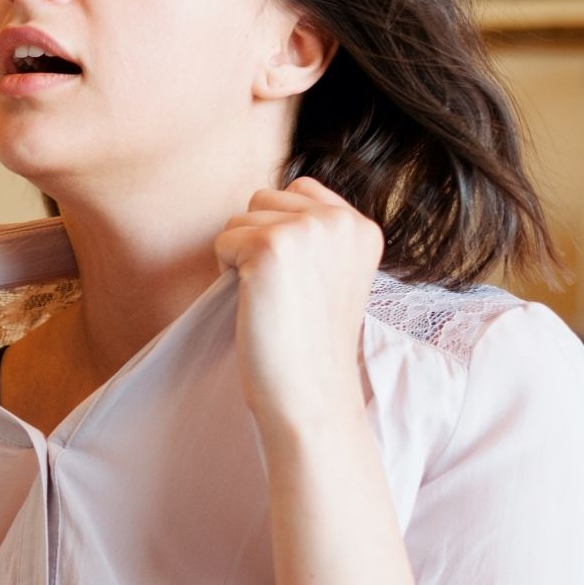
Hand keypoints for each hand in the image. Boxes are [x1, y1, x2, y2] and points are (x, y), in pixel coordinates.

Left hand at [212, 176, 381, 432]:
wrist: (310, 395)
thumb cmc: (309, 344)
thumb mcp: (331, 275)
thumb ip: (313, 236)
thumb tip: (263, 204)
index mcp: (361, 228)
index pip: (298, 190)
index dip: (280, 229)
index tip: (295, 279)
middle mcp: (339, 221)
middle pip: (264, 198)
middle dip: (257, 239)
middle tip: (280, 293)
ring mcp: (306, 230)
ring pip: (239, 218)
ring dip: (240, 257)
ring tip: (270, 300)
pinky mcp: (270, 246)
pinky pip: (222, 241)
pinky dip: (225, 272)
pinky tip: (255, 304)